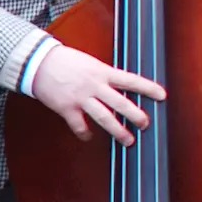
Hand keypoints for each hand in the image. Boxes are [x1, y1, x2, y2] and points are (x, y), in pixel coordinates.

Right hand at [31, 46, 165, 145]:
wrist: (38, 62)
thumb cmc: (65, 61)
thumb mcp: (90, 63)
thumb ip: (104, 76)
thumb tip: (120, 87)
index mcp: (102, 72)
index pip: (130, 80)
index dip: (148, 88)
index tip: (162, 96)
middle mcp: (94, 85)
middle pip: (120, 103)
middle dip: (135, 115)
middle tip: (146, 124)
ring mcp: (80, 98)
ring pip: (104, 117)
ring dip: (118, 131)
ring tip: (128, 140)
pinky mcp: (66, 108)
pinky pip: (79, 126)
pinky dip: (84, 133)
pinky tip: (88, 136)